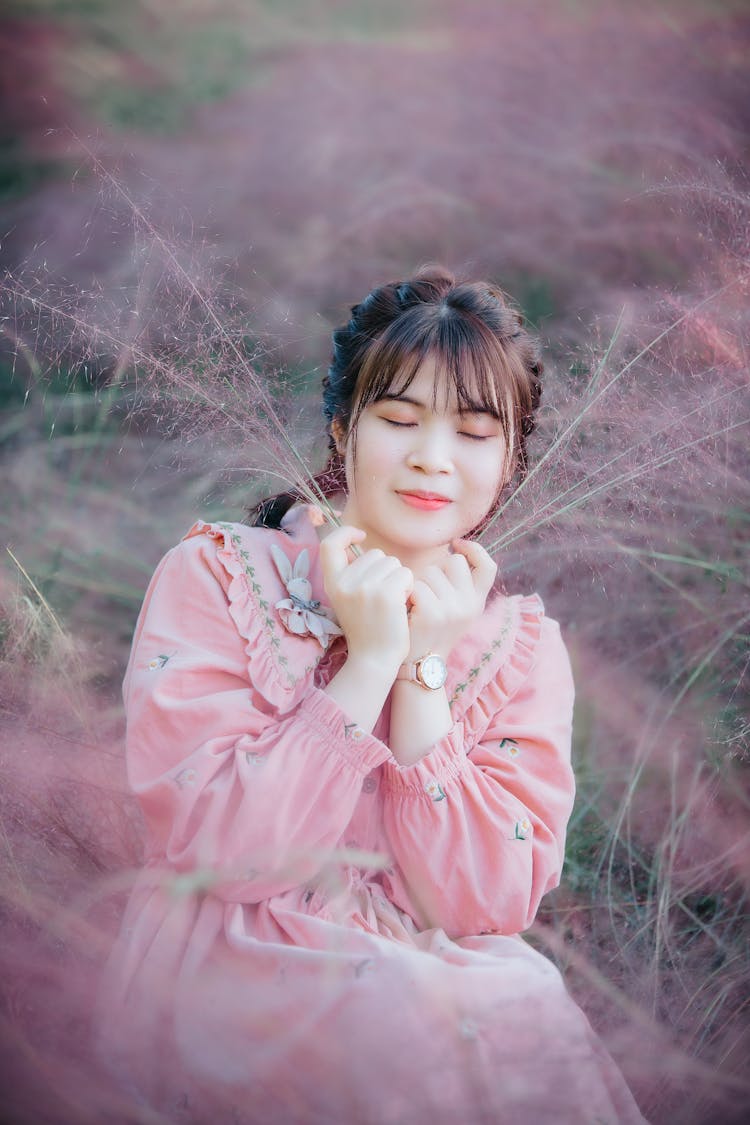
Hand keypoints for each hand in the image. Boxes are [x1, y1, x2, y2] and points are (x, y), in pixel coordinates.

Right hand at [319, 525, 413, 671]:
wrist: (374, 659)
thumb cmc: (366, 628)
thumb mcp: (346, 599)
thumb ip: (351, 574)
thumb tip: (360, 544)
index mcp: (332, 583)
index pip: (329, 544)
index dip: (345, 533)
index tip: (360, 536)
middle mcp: (345, 583)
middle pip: (375, 554)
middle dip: (385, 569)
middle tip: (382, 596)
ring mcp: (365, 587)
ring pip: (393, 563)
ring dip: (398, 579)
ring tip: (391, 603)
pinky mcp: (386, 594)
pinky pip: (405, 574)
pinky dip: (409, 587)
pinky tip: (401, 605)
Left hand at [406, 539, 496, 661]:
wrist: (421, 664)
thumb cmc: (432, 629)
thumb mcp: (456, 609)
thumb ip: (459, 584)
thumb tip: (453, 549)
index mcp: (477, 602)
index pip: (488, 566)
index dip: (475, 549)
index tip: (456, 545)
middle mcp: (470, 605)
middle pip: (454, 562)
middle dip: (436, 570)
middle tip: (427, 591)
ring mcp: (453, 609)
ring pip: (431, 572)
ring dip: (418, 582)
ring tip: (416, 604)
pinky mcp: (433, 614)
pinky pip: (417, 585)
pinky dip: (408, 594)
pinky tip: (408, 609)